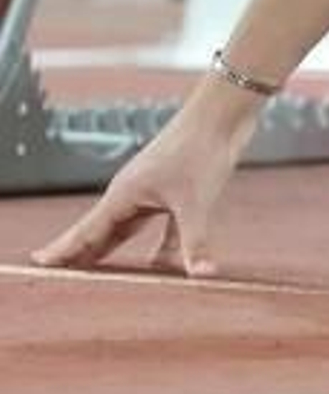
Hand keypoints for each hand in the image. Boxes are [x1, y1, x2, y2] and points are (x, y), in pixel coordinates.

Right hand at [31, 99, 248, 276]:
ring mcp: (154, 191)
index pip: (86, 231)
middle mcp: (133, 193)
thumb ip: (194, 242)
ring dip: (113, 250)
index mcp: (125, 194)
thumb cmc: (202, 146)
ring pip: (127, 229)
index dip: (64, 250)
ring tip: (94, 274)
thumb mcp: (195, 201)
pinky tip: (157, 266)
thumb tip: (201, 275)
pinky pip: (158, 227)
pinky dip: (157, 247)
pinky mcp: (177, 190)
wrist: (224, 112)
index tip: (39, 264)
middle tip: (60, 281)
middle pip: (100, 232)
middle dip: (81, 256)